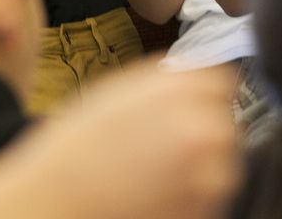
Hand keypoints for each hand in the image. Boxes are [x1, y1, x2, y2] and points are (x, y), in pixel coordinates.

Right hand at [18, 63, 240, 218]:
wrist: (57, 200)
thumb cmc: (77, 148)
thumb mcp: (120, 90)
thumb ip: (167, 79)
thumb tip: (198, 77)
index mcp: (185, 90)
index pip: (223, 81)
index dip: (200, 95)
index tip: (185, 109)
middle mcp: (205, 129)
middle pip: (224, 124)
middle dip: (201, 133)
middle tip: (158, 148)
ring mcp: (210, 176)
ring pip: (221, 165)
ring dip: (199, 168)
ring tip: (151, 175)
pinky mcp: (204, 211)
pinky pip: (208, 198)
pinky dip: (188, 198)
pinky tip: (151, 195)